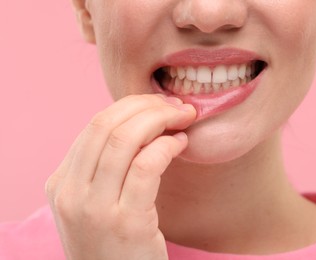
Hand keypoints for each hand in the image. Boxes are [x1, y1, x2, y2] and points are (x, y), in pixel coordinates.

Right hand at [45, 94, 195, 259]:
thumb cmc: (112, 242)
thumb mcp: (92, 203)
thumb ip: (103, 167)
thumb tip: (139, 123)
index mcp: (60, 183)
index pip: (94, 125)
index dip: (131, 106)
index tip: (157, 103)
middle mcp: (70, 193)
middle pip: (107, 124)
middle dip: (146, 105)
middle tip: (174, 106)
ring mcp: (95, 209)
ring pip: (125, 139)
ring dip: (160, 119)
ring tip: (182, 119)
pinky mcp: (126, 223)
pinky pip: (147, 166)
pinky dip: (167, 146)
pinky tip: (181, 143)